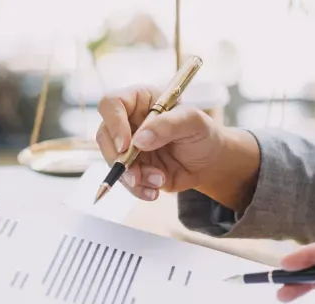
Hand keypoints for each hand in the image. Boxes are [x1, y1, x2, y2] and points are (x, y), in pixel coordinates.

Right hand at [95, 85, 259, 210]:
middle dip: (118, 159)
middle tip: (136, 175)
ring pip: (113, 162)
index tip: (127, 145)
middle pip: (105, 136)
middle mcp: (128, 122)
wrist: (209, 162)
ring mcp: (128, 146)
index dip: (114, 123)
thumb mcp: (193, 122)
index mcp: (139, 100)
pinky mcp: (133, 168)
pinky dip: (137, 189)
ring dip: (132, 177)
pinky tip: (154, 192)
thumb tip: (139, 141)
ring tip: (159, 180)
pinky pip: (125, 180)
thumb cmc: (202, 133)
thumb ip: (168, 125)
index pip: (111, 104)